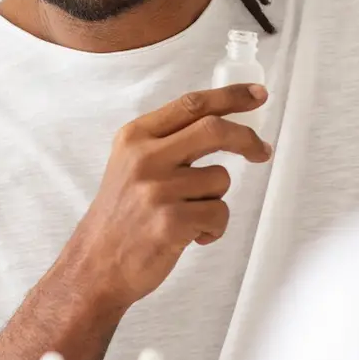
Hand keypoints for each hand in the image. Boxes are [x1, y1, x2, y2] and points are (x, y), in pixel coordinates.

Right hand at [61, 84, 272, 309]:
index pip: (191, 104)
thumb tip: (222, 125)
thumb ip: (168, 142)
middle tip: (262, 151)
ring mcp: (157, 190)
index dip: (230, 97)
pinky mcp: (171, 222)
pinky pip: (219, 214)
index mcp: (135, 136)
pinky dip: (213, 228)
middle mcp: (145, 157)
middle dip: (246, 139)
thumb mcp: (131, 163)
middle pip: (213, 129)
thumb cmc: (122, 215)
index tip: (258, 95)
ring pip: (220, 180)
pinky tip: (189, 237)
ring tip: (189, 217)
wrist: (95, 264)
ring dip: (215, 201)